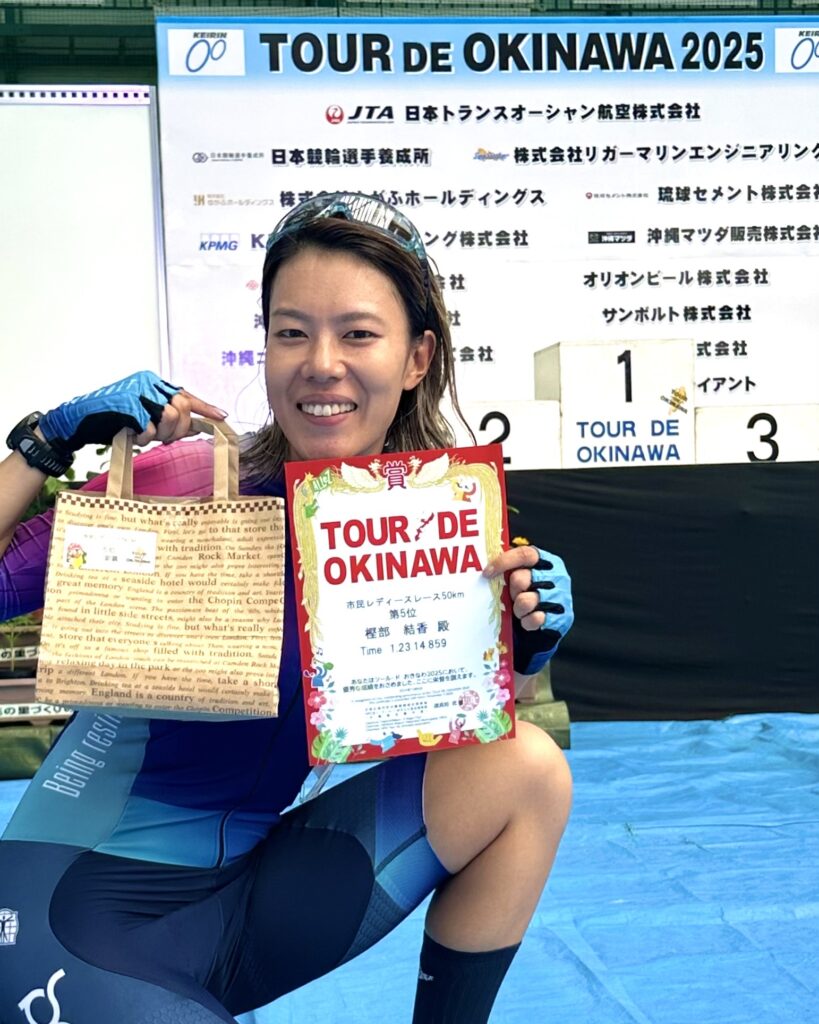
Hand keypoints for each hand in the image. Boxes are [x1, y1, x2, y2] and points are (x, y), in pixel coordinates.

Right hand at [38, 370, 226, 450]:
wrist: (78, 422)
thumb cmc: (111, 421)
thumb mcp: (145, 418)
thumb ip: (169, 419)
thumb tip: (198, 426)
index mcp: (153, 383)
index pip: (186, 395)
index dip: (205, 407)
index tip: (222, 417)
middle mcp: (148, 382)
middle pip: (183, 407)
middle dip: (179, 429)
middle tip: (165, 439)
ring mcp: (138, 391)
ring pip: (170, 416)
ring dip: (162, 434)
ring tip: (147, 436)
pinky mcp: (128, 404)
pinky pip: (151, 427)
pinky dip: (144, 437)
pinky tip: (133, 435)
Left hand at [484, 545, 573, 674]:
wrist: (548, 622)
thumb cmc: (530, 594)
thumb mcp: (522, 577)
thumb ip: (512, 569)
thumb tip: (487, 567)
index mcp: (546, 561)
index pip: (524, 554)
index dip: (504, 562)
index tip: (487, 573)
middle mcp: (557, 575)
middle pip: (520, 578)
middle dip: (511, 591)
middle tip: (512, 596)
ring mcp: (561, 596)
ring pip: (526, 600)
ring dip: (518, 608)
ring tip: (520, 610)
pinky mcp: (562, 616)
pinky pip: (535, 618)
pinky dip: (527, 622)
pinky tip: (528, 620)